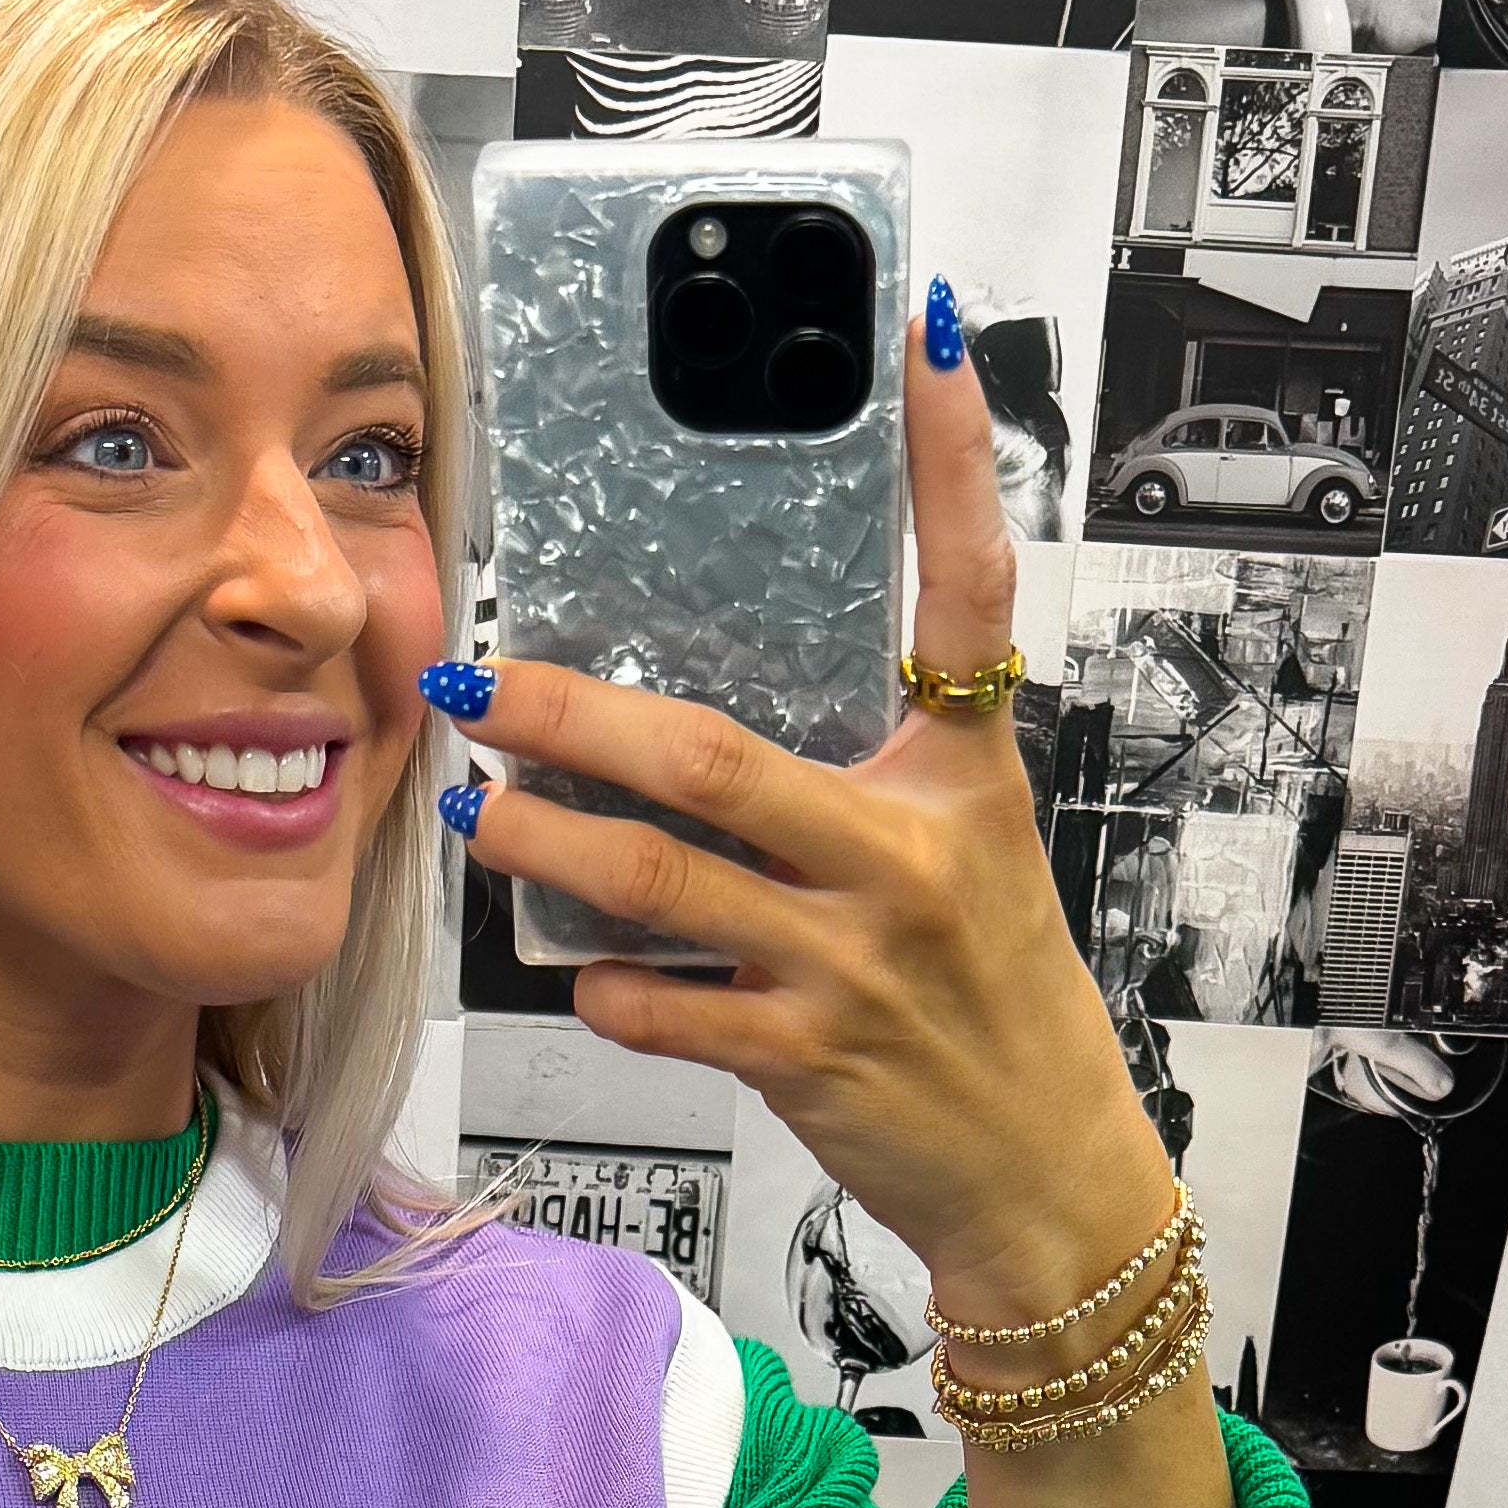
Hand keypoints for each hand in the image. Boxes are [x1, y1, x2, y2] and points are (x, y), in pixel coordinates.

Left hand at [436, 312, 1177, 1331]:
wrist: (1041, 1168)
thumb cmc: (987, 1002)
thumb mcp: (968, 859)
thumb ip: (867, 781)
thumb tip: (717, 723)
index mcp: (961, 784)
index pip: (966, 596)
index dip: (949, 467)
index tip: (926, 339)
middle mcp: (909, 860)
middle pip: (711, 755)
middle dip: (571, 716)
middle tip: (471, 680)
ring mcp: (853, 962)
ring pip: (660, 880)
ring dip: (542, 846)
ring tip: (467, 810)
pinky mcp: (807, 1056)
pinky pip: (668, 1007)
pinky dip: (606, 991)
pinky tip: (573, 974)